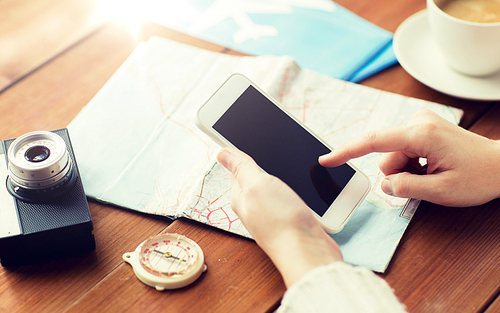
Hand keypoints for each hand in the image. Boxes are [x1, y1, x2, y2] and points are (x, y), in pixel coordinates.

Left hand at [217, 148, 341, 286]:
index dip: (243, 151)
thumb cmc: (281, 222)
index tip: (249, 136)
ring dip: (283, 174)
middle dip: (266, 161)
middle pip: (257, 176)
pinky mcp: (290, 219)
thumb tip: (221, 152)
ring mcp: (273, 213)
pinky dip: (295, 188)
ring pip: (275, 186)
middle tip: (275, 148)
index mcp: (241, 195)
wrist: (308, 253)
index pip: (237, 167)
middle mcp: (255, 206)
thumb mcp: (257, 185)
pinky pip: (289, 197)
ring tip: (291, 163)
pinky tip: (303, 184)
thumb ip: (241, 167)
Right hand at [319, 109, 499, 206]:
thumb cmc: (477, 177)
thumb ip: (405, 188)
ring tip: (431, 173)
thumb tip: (384, 184)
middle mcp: (418, 121)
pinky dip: (410, 162)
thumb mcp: (440, 191)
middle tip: (424, 180)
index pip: (373, 142)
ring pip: (392, 154)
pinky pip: (401, 149)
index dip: (346, 151)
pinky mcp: (421, 126)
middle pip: (385, 154)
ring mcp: (420, 122)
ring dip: (405, 169)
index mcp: (421, 134)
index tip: (326, 159)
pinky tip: (431, 165)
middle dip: (397, 173)